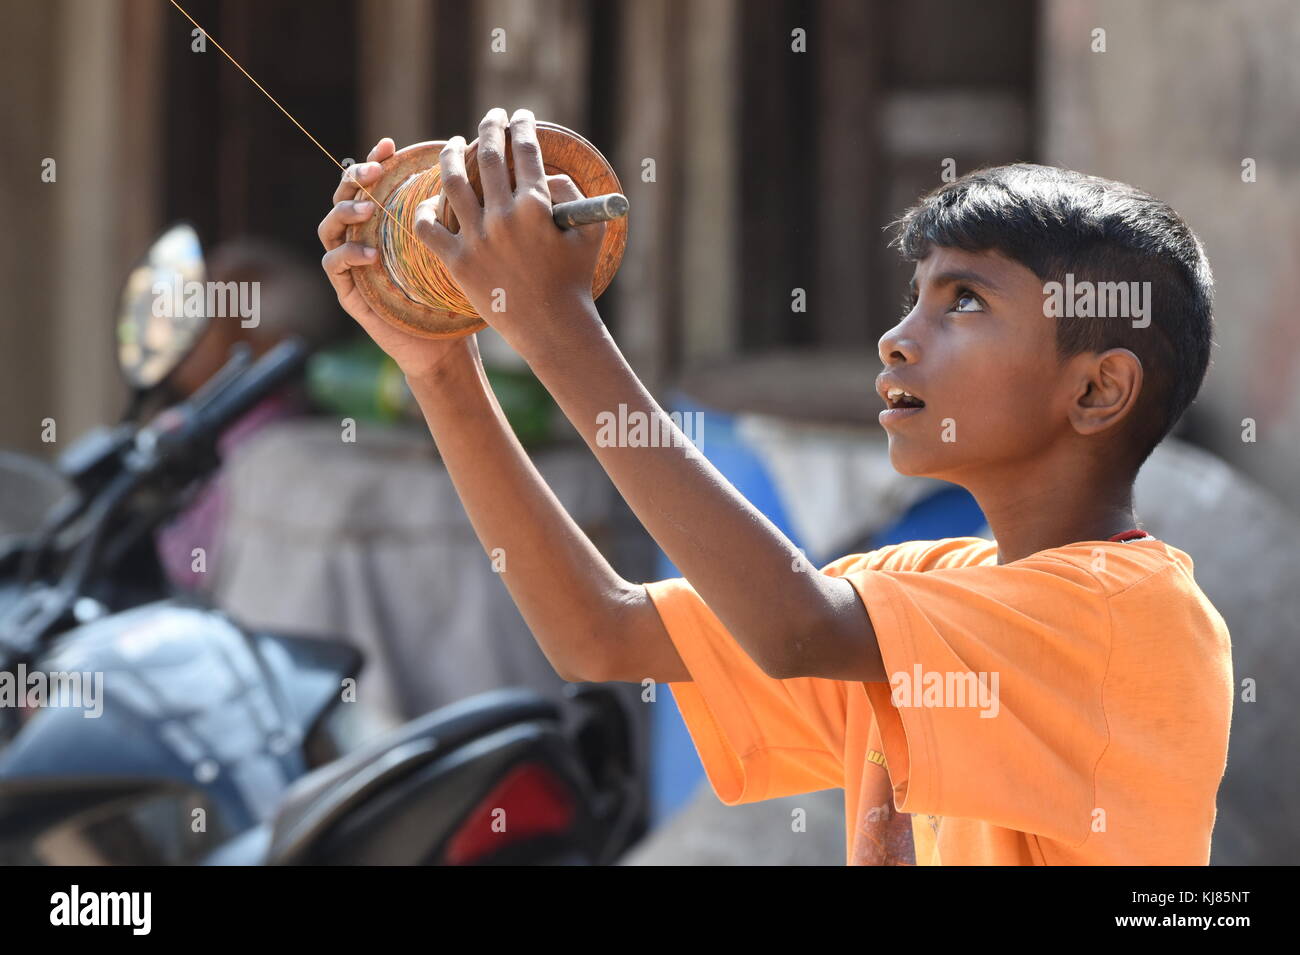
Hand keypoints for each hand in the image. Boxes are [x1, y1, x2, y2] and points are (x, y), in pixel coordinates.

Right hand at [318, 137, 477, 381]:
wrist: (445, 345)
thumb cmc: (454, 294)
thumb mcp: (463, 247)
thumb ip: (462, 212)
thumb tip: (489, 171)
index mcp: (389, 220)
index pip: (374, 180)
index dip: (377, 159)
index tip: (391, 146)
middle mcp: (366, 236)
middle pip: (345, 195)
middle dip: (355, 178)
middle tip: (374, 172)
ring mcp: (353, 263)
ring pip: (330, 225)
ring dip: (346, 211)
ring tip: (368, 210)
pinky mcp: (348, 291)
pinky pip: (332, 264)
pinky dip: (346, 254)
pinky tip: (370, 254)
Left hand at [412, 107, 605, 351]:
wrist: (552, 328)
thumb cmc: (575, 281)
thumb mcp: (588, 234)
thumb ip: (572, 196)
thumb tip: (546, 176)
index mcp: (536, 207)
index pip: (526, 152)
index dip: (523, 127)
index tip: (521, 117)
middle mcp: (503, 217)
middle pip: (489, 157)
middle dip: (490, 128)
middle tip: (492, 117)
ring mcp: (476, 239)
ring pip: (452, 183)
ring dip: (452, 156)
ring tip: (453, 145)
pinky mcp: (457, 262)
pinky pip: (428, 228)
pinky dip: (424, 210)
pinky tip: (428, 201)